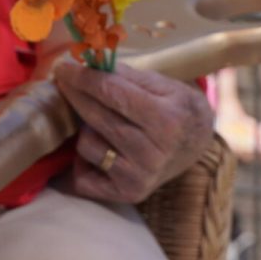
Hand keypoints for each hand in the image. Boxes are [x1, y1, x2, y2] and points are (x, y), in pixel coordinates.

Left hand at [52, 61, 213, 202]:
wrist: (197, 145)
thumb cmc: (177, 109)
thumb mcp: (163, 85)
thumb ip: (127, 76)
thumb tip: (88, 66)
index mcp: (166, 120)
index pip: (112, 94)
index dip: (84, 79)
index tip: (63, 67)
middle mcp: (153, 153)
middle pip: (97, 118)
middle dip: (75, 94)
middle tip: (65, 80)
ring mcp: (140, 177)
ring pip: (87, 144)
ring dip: (87, 128)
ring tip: (103, 122)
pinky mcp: (127, 194)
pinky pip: (84, 175)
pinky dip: (84, 159)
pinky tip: (100, 146)